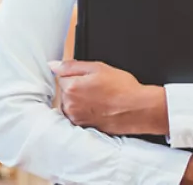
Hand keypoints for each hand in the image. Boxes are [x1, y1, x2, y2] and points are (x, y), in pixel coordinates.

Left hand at [49, 60, 167, 135]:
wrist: (138, 109)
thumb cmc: (123, 88)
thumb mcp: (98, 67)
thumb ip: (72, 65)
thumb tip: (53, 65)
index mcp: (71, 87)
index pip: (61, 76)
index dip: (77, 75)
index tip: (90, 78)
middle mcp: (70, 104)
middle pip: (65, 91)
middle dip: (76, 87)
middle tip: (97, 87)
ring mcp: (75, 117)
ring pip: (70, 103)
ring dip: (79, 100)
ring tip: (99, 99)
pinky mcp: (82, 127)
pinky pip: (76, 115)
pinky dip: (84, 111)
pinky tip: (99, 108)